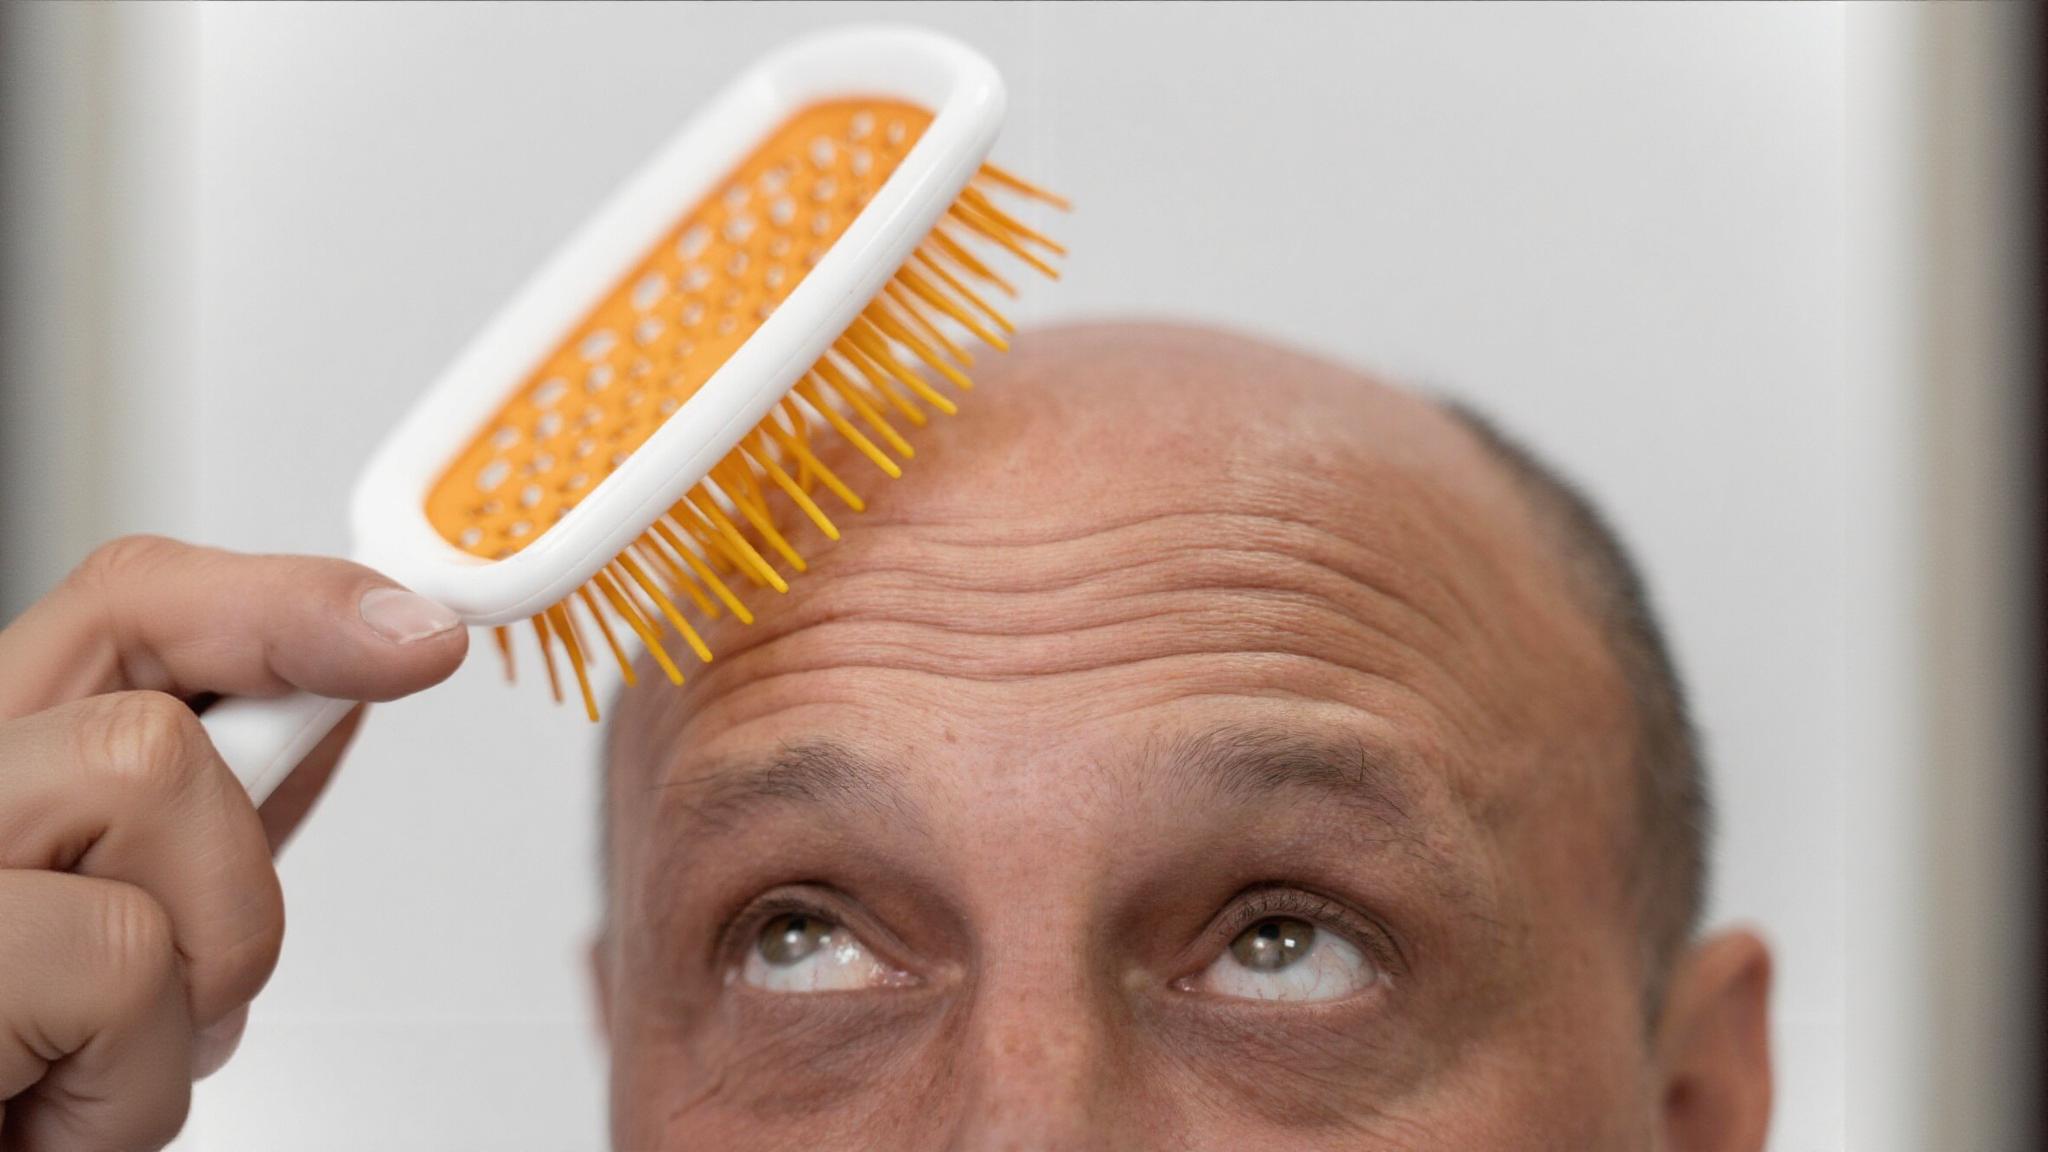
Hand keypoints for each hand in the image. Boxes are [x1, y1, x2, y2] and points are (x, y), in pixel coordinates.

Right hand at [0, 536, 466, 1149]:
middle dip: (231, 867)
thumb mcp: (142, 923)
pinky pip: (118, 956)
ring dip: (192, 971)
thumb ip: (224, 800)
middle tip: (175, 984)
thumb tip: (351, 677)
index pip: (131, 605)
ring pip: (146, 782)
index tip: (418, 636)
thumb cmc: (26, 1079)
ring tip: (93, 1061)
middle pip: (153, 708)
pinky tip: (55, 1112)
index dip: (288, 604)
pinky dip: (136, 1072)